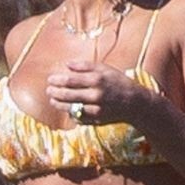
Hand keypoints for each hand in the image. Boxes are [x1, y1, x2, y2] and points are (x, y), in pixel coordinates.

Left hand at [46, 60, 162, 127]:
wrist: (136, 103)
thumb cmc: (119, 83)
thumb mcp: (105, 69)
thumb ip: (85, 66)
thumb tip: (67, 64)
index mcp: (97, 80)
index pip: (69, 80)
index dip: (57, 80)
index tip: (50, 79)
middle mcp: (96, 96)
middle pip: (67, 95)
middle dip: (54, 92)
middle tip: (48, 90)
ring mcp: (96, 109)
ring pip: (71, 108)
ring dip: (59, 104)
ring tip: (53, 100)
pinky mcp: (98, 120)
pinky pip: (79, 118)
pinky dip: (72, 114)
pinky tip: (69, 109)